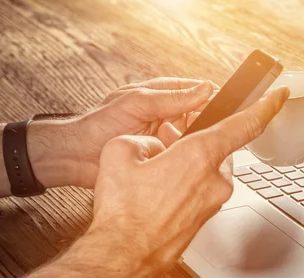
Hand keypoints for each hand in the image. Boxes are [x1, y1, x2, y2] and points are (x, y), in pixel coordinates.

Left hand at [27, 78, 214, 188]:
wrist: (76, 157)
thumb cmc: (99, 125)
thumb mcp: (138, 103)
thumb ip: (172, 97)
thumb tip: (205, 88)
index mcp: (161, 95)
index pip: (197, 91)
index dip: (212, 97)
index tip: (227, 106)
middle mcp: (166, 115)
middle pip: (199, 116)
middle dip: (205, 124)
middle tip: (207, 131)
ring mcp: (165, 137)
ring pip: (193, 138)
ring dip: (194, 143)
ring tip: (191, 146)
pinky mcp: (162, 158)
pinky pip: (182, 157)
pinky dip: (186, 159)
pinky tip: (187, 162)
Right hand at [87, 86, 289, 277]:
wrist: (123, 258)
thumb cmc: (124, 213)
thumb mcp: (120, 153)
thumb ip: (145, 139)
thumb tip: (155, 148)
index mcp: (200, 156)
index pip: (245, 124)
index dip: (266, 105)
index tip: (279, 95)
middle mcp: (215, 180)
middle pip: (215, 147)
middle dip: (193, 142)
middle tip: (165, 144)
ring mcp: (213, 202)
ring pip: (206, 170)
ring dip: (187, 165)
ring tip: (153, 176)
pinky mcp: (206, 218)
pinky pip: (200, 190)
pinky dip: (185, 185)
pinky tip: (157, 194)